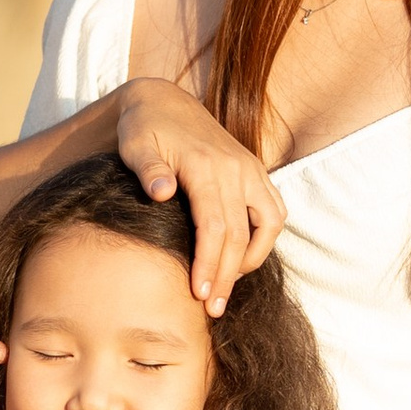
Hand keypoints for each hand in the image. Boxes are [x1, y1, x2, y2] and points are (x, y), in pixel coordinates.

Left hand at [114, 81, 284, 315]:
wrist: (164, 101)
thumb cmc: (145, 128)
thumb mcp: (136, 144)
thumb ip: (148, 169)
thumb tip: (162, 192)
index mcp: (206, 167)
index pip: (215, 227)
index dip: (208, 264)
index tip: (198, 294)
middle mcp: (236, 169)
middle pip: (241, 235)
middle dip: (227, 276)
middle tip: (212, 308)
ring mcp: (250, 170)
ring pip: (269, 224)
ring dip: (252, 260)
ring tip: (228, 285)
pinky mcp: (255, 172)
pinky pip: (274, 211)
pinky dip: (265, 238)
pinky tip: (242, 258)